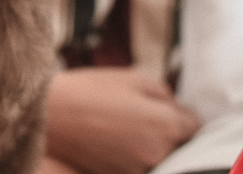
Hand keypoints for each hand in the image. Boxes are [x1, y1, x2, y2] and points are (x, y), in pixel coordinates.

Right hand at [43, 66, 199, 173]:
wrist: (48, 116)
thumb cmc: (88, 92)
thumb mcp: (133, 78)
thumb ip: (164, 93)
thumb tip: (176, 107)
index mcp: (166, 125)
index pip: (194, 126)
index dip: (180, 114)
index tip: (167, 109)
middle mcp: (157, 154)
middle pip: (178, 145)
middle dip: (167, 131)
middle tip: (140, 115)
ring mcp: (138, 171)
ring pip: (158, 157)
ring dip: (149, 145)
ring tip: (122, 127)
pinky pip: (137, 166)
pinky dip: (131, 156)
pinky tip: (112, 140)